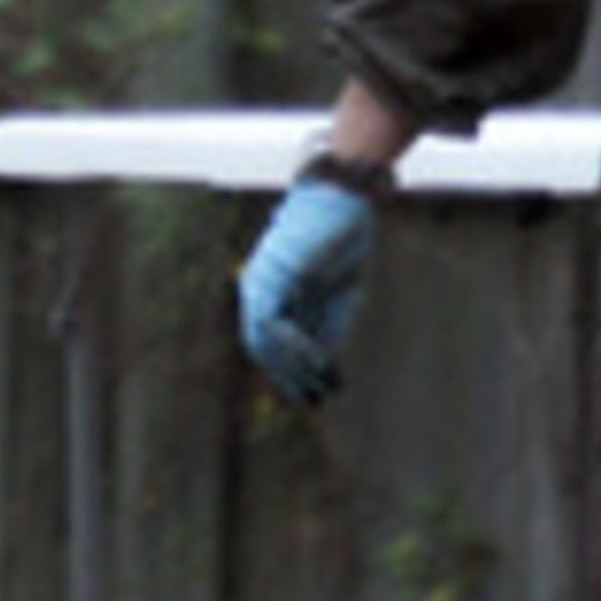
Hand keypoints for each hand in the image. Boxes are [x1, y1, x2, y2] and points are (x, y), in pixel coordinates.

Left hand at [236, 179, 375, 406]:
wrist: (343, 197)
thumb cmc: (341, 239)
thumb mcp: (336, 293)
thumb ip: (324, 325)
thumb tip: (321, 370)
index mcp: (270, 292)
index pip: (269, 343)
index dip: (290, 373)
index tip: (313, 395)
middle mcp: (257, 287)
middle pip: (262, 346)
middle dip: (290, 378)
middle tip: (314, 402)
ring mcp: (261, 281)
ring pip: (265, 339)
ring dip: (294, 369)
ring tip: (319, 391)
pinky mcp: (272, 275)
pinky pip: (274, 321)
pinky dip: (296, 347)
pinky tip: (318, 365)